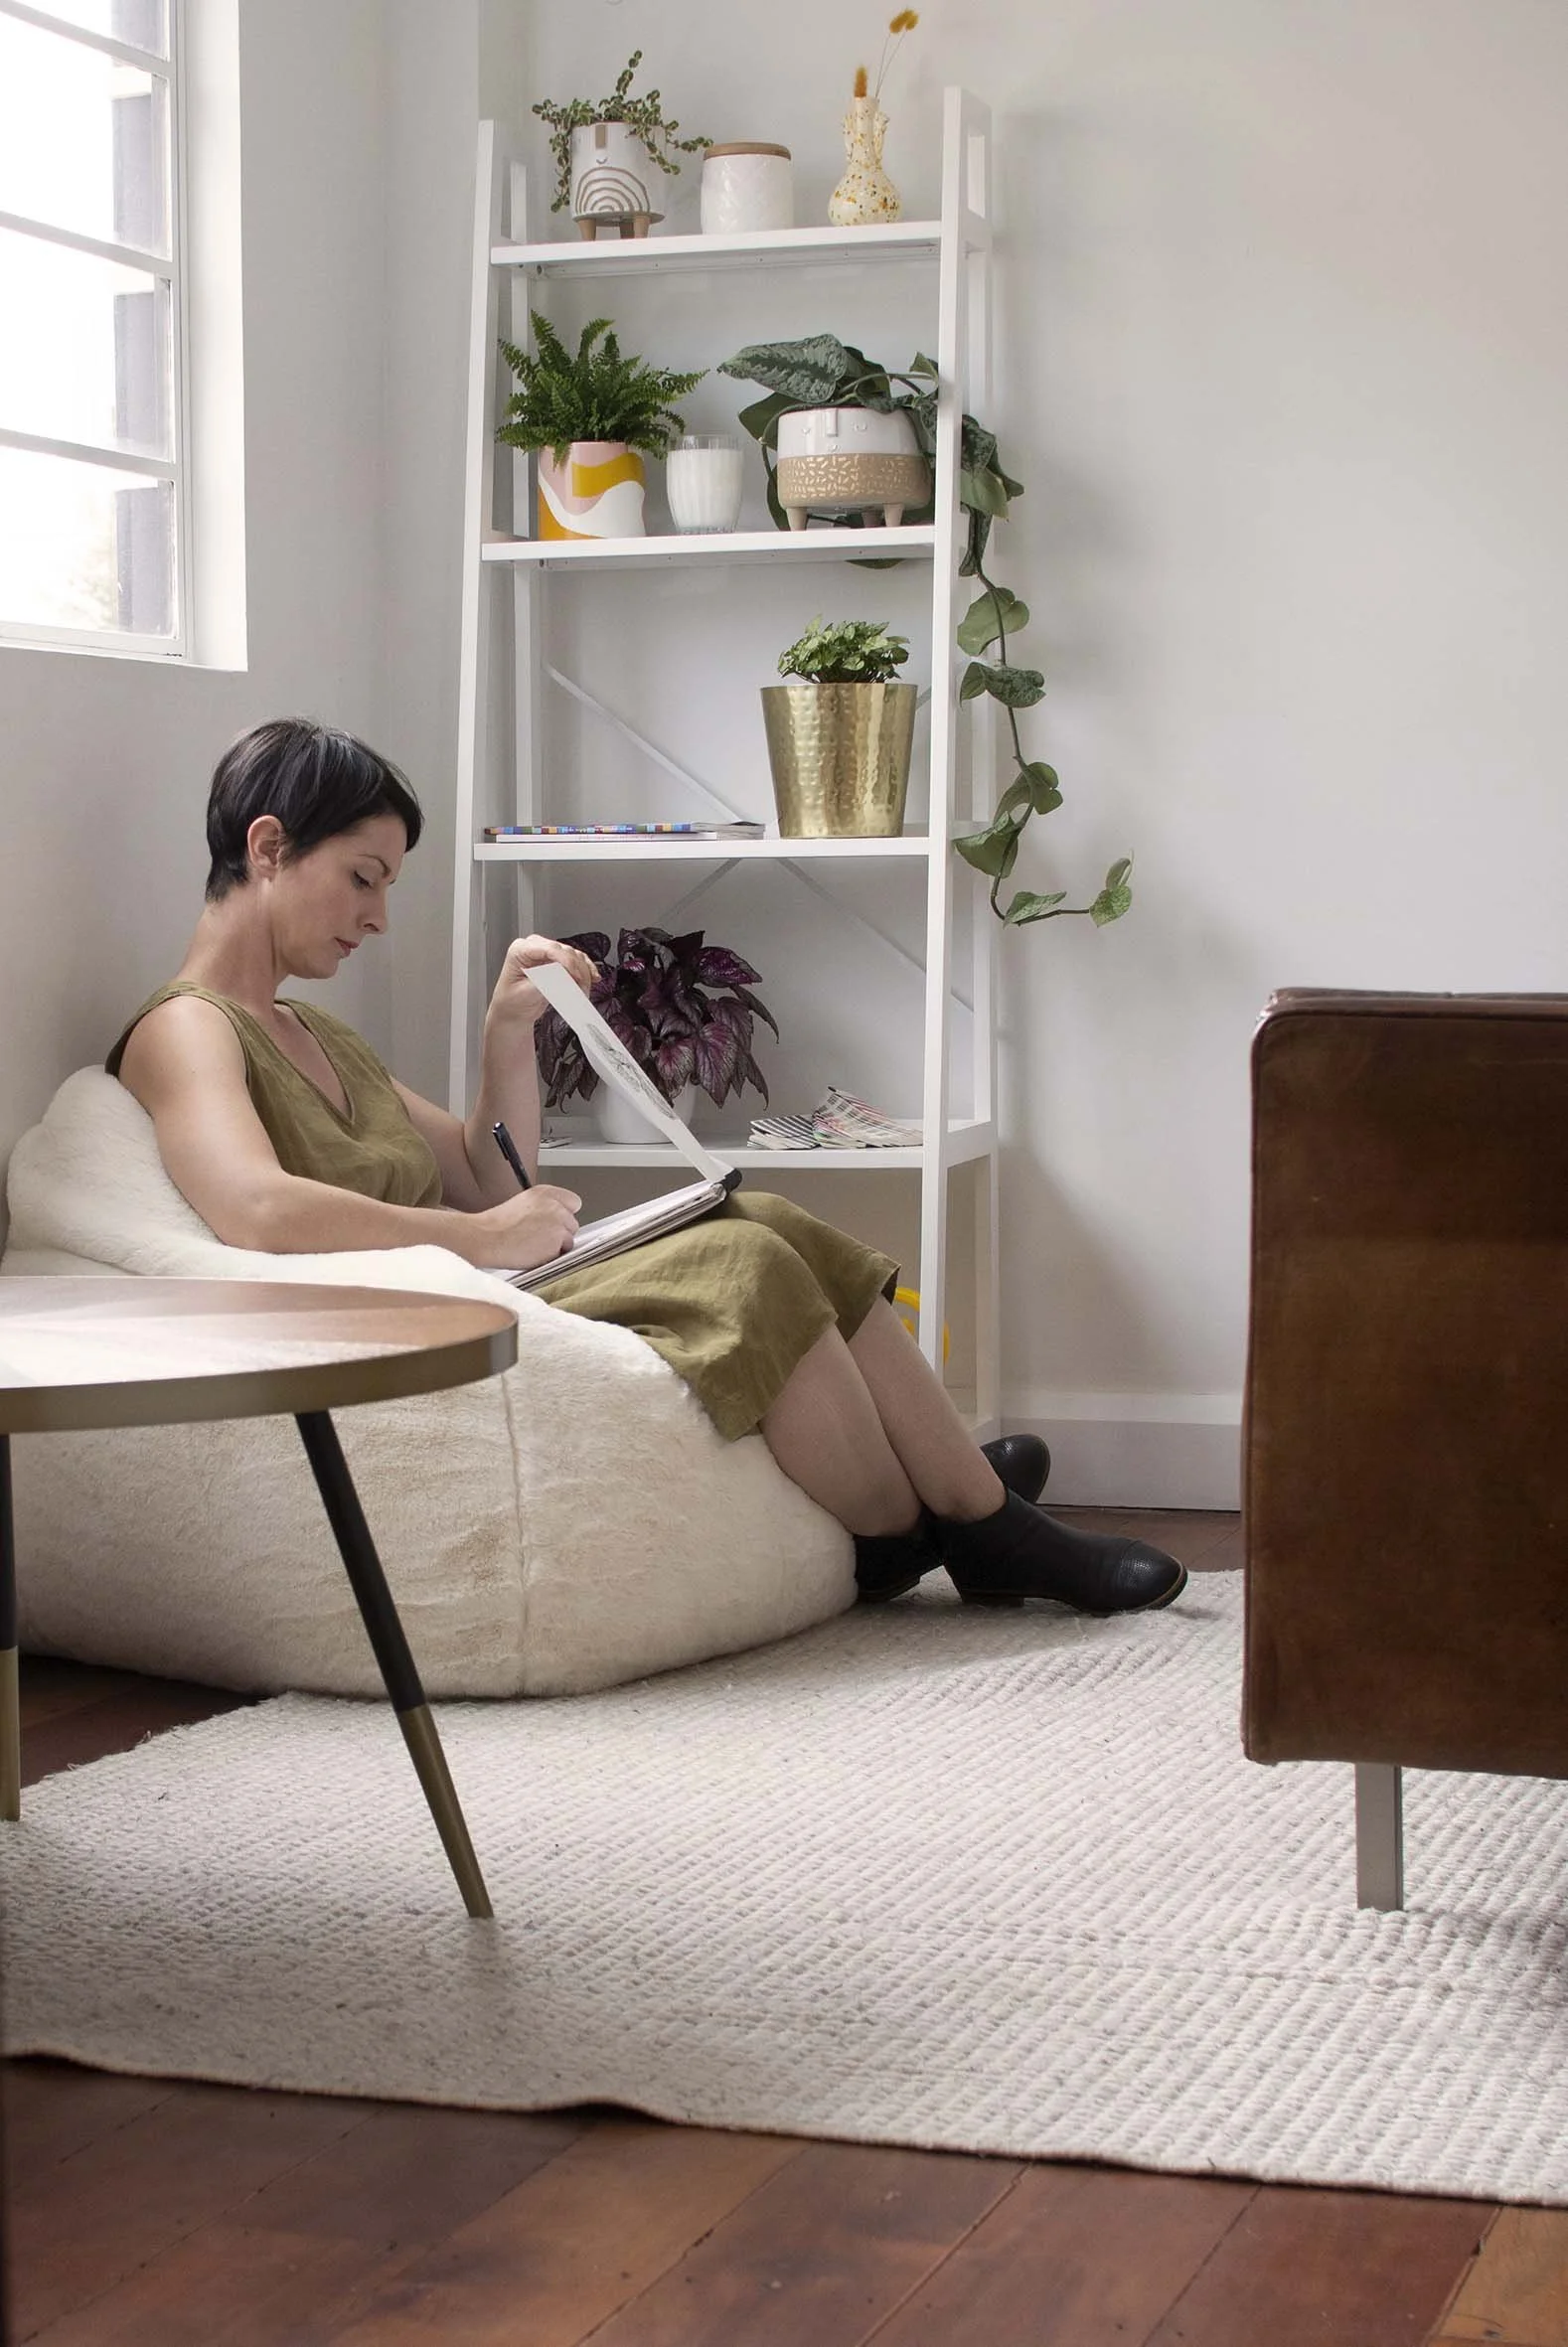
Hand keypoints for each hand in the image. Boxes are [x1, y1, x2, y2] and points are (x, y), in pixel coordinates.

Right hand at [465, 1184, 581, 1270]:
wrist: (487, 1238)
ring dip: (556, 1246)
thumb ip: (543, 1209)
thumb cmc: (496, 1227)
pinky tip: (534, 1253)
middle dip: (560, 1233)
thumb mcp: (522, 1205)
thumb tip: (555, 1221)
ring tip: (533, 1246)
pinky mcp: (559, 1238)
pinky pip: (563, 1253)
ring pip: (569, 1240)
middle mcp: (554, 1204)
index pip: (573, 1202)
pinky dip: (552, 1256)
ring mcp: (559, 1221)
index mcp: (544, 1192)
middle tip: (538, 1238)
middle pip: (572, 1223)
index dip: (565, 1215)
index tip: (555, 1222)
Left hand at [486, 935, 598, 1031]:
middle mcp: (534, 947)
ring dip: (584, 972)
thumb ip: (545, 982)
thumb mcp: (526, 993)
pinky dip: (586, 970)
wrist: (513, 1011)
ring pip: (574, 955)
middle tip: (582, 987)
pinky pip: (577, 961)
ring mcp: (547, 954)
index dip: (566, 961)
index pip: (549, 948)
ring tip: (584, 989)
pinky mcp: (557, 962)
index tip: (576, 975)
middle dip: (577, 969)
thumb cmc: (512, 1002)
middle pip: (565, 951)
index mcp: (520, 950)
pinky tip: (592, 978)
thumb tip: (563, 976)